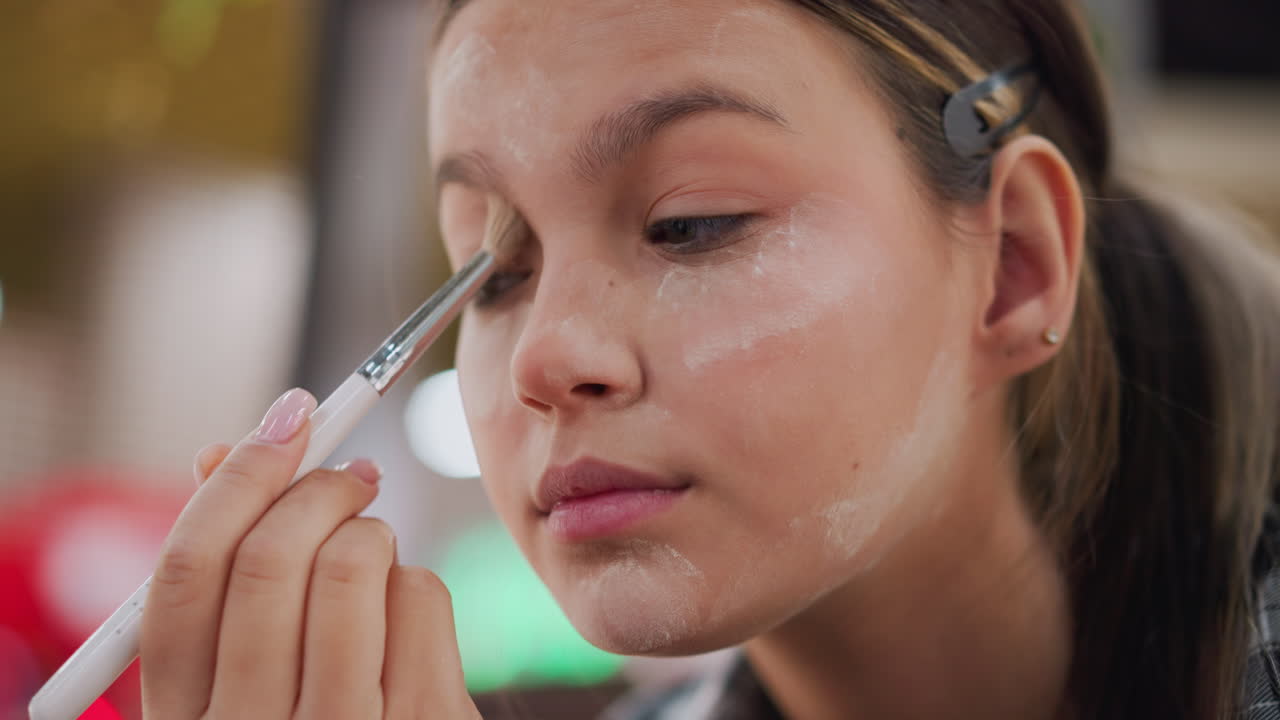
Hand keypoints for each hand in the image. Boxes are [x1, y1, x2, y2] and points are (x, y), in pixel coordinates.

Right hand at [139, 389, 479, 718]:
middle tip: (348, 471)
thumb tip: (221, 453)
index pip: (185, 575)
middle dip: (318, 485)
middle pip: (272, 559)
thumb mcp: (239, 684)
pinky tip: (404, 619)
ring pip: (355, 564)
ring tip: (373, 551)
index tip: (281, 422)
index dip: (234, 479)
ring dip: (370, 530)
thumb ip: (223, 584)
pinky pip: (422, 596)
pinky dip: (415, 581)